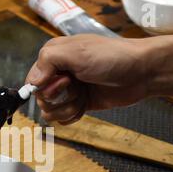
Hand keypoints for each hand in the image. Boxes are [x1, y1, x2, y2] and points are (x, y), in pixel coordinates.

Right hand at [25, 34, 149, 124]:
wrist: (141, 73)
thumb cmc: (111, 58)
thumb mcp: (76, 52)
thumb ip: (48, 61)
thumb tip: (31, 83)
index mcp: (54, 57)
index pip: (32, 81)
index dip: (45, 87)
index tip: (64, 80)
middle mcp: (58, 74)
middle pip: (41, 99)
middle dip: (59, 97)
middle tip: (77, 85)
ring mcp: (68, 91)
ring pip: (51, 112)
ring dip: (67, 107)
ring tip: (83, 97)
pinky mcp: (78, 105)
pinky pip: (63, 119)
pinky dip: (73, 116)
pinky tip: (85, 107)